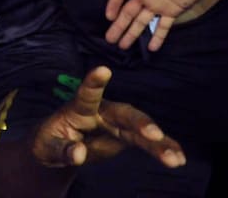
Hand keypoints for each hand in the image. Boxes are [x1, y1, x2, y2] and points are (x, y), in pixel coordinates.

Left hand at [31, 66, 184, 168]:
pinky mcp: (126, 136)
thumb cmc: (51, 141)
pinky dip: (162, 149)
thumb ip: (63, 150)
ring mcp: (116, 123)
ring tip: (174, 158)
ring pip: (140, 129)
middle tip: (153, 134)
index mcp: (79, 109)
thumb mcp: (49, 147)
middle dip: (140, 122)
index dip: (94, 82)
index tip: (103, 69)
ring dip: (158, 143)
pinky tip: (178, 157)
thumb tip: (78, 154)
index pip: (87, 94)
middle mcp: (102, 112)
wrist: (60, 147)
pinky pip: (147, 143)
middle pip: (124, 113)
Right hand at [105, 0, 223, 50]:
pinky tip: (152, 49)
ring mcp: (158, 6)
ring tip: (123, 47)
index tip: (109, 18)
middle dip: (119, 26)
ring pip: (142, 22)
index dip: (113, 6)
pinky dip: (157, 37)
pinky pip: (163, 27)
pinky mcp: (172, 12)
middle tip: (110, 40)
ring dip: (132, 34)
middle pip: (128, 13)